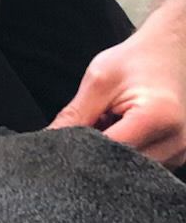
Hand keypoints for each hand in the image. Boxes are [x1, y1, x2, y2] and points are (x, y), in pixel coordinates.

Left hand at [49, 13, 185, 168]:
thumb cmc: (135, 60)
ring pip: (130, 170)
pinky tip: (121, 129)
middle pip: (121, 166)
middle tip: (88, 126)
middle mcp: (176, 140)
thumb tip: (49, 141)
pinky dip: (126, 152)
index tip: (63, 141)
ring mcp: (180, 152)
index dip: (82, 149)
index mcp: (157, 117)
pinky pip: (144, 165)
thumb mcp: (99, 80)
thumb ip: (74, 115)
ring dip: (111, 153)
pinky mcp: (178, 155)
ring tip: (108, 122)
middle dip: (96, 152)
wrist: (169, 51)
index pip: (110, 150)